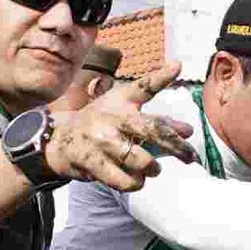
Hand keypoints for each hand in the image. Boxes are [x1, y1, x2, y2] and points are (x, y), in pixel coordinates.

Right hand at [45, 62, 196, 191]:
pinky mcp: (93, 162)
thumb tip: (189, 131)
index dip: (161, 76)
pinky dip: (135, 183)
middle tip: (190, 157)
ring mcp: (102, 139)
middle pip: (153, 130)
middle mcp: (113, 116)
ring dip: (152, 170)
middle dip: (177, 146)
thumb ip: (159, 122)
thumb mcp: (126, 114)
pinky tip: (133, 179)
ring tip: (151, 169)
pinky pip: (126, 180)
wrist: (60, 139)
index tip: (178, 66)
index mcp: (122, 100)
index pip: (144, 86)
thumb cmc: (103, 125)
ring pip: (143, 162)